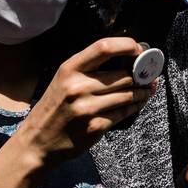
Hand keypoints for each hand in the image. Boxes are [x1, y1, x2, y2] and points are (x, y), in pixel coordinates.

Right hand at [19, 37, 157, 168]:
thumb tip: (127, 60)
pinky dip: (134, 107)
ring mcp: (87, 108)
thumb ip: (89, 69)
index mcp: (69, 69)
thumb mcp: (63, 80)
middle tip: (150, 75)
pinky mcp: (95, 127)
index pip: (104, 47)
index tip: (139, 50)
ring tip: (148, 89)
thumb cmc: (54, 108)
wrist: (37, 142)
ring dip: (142, 92)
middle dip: (141, 75)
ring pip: (128, 94)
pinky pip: (124, 113)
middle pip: (122, 74)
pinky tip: (138, 104)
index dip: (127, 46)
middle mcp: (78, 86)